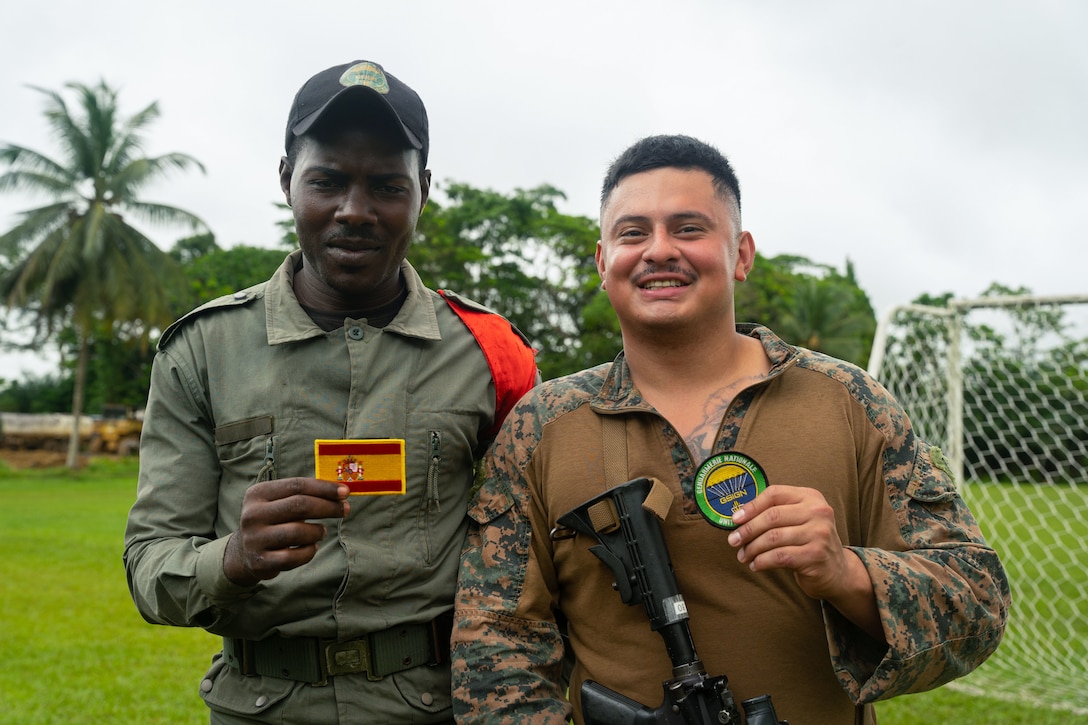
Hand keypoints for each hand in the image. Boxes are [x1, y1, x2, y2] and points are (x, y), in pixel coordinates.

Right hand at [223, 477, 349, 586]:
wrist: (243, 552)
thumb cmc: (272, 520)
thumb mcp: (279, 501)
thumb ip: (304, 494)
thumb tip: (341, 492)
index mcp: (258, 493)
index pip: (297, 485)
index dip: (324, 488)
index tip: (346, 492)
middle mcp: (252, 514)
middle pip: (300, 506)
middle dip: (328, 507)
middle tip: (345, 510)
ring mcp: (254, 539)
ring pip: (298, 532)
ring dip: (318, 531)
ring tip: (322, 531)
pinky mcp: (259, 561)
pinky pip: (293, 557)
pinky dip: (309, 552)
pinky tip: (311, 547)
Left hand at [728, 485, 881, 639]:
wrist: (837, 571)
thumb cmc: (809, 542)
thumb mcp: (798, 520)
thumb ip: (775, 513)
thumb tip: (738, 518)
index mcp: (810, 497)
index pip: (774, 494)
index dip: (751, 506)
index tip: (735, 519)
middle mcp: (818, 512)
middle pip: (772, 516)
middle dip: (747, 530)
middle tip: (733, 541)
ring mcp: (819, 533)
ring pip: (773, 538)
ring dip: (752, 548)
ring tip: (743, 556)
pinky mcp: (815, 555)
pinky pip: (780, 556)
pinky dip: (762, 561)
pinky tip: (756, 565)